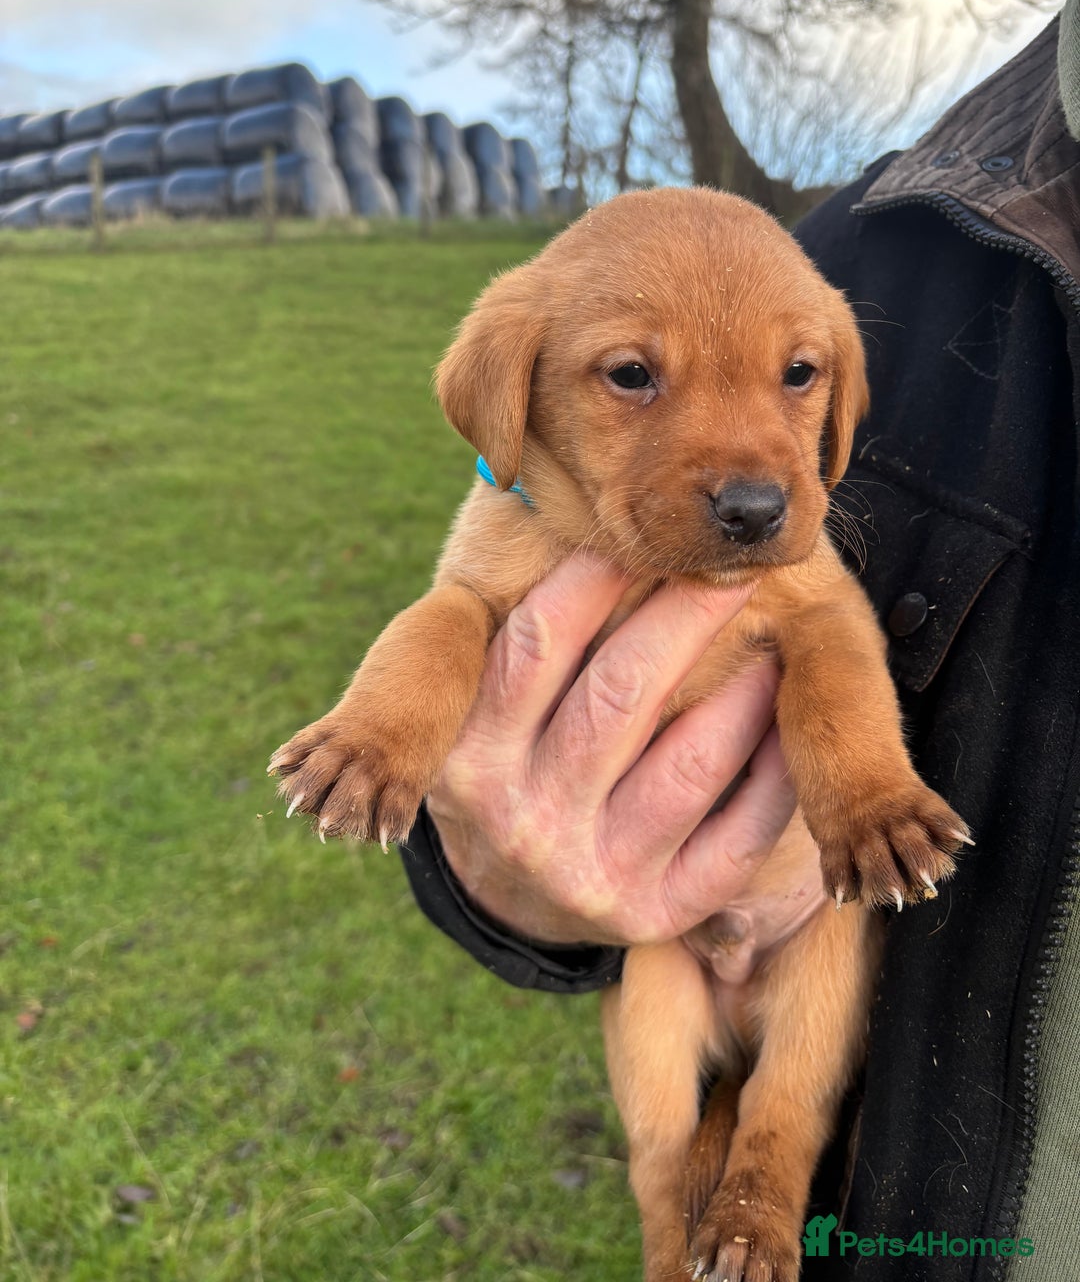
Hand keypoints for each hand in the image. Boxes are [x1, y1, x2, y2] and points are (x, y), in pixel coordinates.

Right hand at [425, 553, 799, 946]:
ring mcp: (591, 874)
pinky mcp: (657, 913)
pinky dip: (774, 771)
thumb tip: (549, 505)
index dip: (594, 574)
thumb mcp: (473, 714)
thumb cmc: (509, 764)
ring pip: (691, 763)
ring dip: (744, 690)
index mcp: (469, 758)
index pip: (535, 644)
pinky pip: (739, 836)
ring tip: (770, 640)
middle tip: (732, 565)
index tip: (643, 526)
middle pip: (619, 696)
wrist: (516, 899)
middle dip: (686, 616)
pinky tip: (786, 719)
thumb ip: (507, 640)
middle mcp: (522, 819)